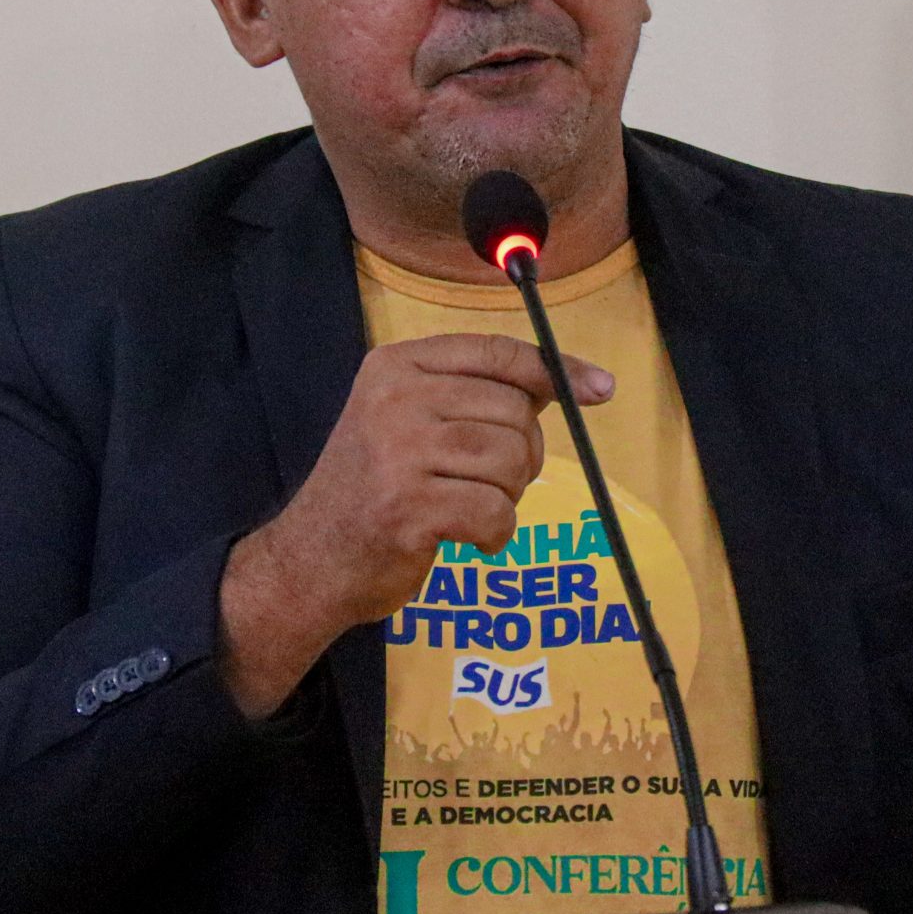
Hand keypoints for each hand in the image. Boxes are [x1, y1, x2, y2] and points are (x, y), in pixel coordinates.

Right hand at [214, 333, 611, 716]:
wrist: (311, 560)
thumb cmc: (377, 490)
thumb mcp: (412, 420)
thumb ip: (479, 395)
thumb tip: (580, 383)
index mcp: (396, 364)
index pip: (498, 353)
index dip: (557, 370)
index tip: (601, 388)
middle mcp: (395, 398)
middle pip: (514, 411)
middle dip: (521, 454)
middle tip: (485, 482)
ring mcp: (399, 452)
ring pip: (511, 460)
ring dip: (507, 495)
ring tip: (467, 507)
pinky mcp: (409, 507)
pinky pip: (496, 512)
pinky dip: (495, 534)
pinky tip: (467, 537)